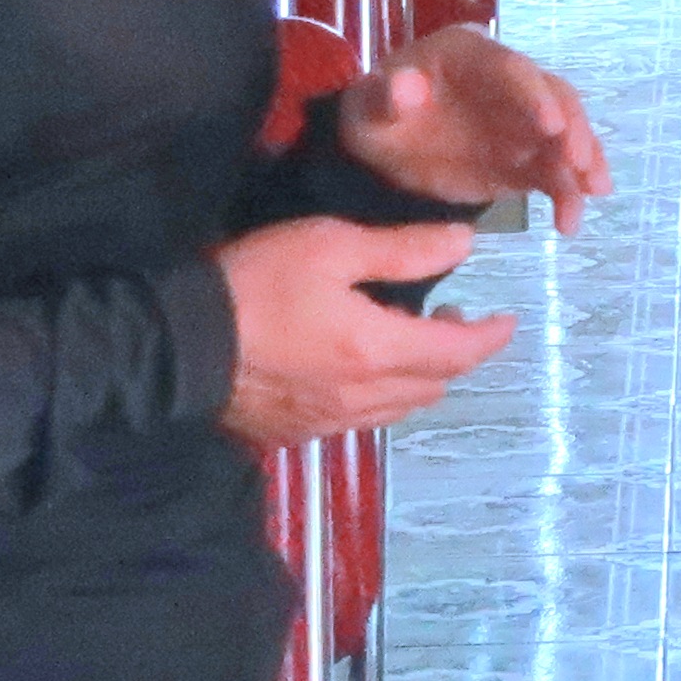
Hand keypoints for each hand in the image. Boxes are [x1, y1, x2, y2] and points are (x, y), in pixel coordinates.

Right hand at [219, 218, 513, 446]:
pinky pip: (358, 421)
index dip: (490, 337)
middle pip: (433, 387)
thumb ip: (404, 250)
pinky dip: (378, 397)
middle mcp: (362, 399)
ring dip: (417, 379)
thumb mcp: (331, 246)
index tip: (508, 319)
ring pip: (398, 409)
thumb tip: (466, 247)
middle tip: (449, 318)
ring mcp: (326, 423)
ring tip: (406, 340)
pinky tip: (357, 369)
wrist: (172, 346)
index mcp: (378, 352)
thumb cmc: (257, 285)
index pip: (459, 354)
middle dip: (455, 356)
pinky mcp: (294, 434)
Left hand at [340, 29, 609, 225]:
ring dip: (583, 162)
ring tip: (592, 194)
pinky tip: (568, 221)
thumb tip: (407, 85)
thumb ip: (384, 96)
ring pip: (566, 133)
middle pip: (554, 98)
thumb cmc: (375, 117)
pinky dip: (567, 193)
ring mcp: (524, 119)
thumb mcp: (367, 108)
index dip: (534, 96)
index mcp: (473, 55)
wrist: (383, 150)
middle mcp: (511, 80)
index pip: (512, 69)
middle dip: (571, 129)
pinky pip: (555, 171)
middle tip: (577, 163)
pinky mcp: (527, 157)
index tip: (550, 126)